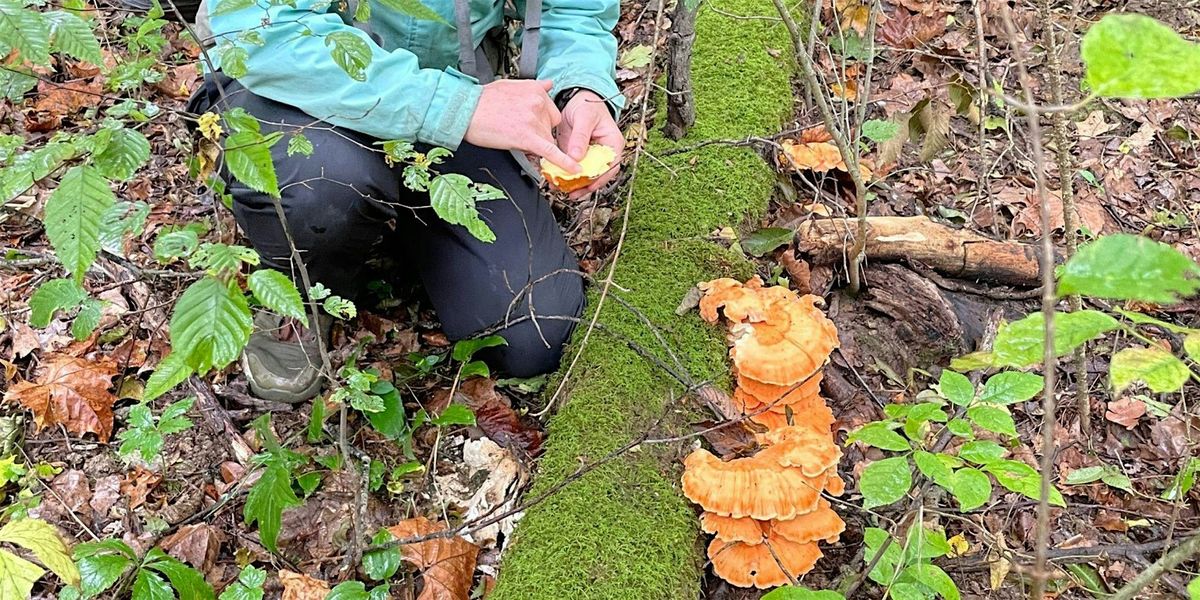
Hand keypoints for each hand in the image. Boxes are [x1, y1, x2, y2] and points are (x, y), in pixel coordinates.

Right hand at [465, 79, 579, 172]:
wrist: (464, 110)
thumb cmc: (482, 100)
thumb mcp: (510, 84)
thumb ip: (533, 86)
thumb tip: (549, 83)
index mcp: (535, 89)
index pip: (550, 110)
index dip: (540, 120)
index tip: (527, 122)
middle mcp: (538, 102)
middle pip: (551, 125)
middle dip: (539, 131)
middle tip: (517, 129)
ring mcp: (534, 120)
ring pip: (547, 139)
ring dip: (535, 142)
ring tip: (512, 135)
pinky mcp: (528, 138)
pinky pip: (551, 152)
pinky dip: (564, 162)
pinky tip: (574, 168)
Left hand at [557, 89, 623, 199]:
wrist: (576, 98)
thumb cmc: (588, 104)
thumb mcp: (585, 117)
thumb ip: (581, 136)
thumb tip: (576, 156)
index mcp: (613, 143)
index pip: (610, 166)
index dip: (600, 178)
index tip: (588, 185)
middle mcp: (603, 152)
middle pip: (598, 175)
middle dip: (584, 185)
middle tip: (572, 192)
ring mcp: (590, 156)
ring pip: (585, 175)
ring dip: (574, 183)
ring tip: (561, 189)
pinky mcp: (578, 156)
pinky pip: (574, 169)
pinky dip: (566, 175)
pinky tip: (556, 179)